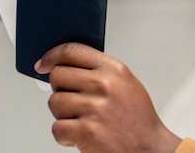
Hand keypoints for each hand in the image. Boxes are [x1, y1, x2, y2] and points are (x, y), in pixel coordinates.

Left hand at [37, 42, 181, 152]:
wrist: (150, 149)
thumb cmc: (136, 119)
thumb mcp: (125, 83)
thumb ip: (99, 70)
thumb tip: (64, 64)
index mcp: (113, 69)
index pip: (72, 51)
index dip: (52, 55)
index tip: (43, 63)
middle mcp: (104, 85)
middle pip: (58, 76)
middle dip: (59, 90)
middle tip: (72, 102)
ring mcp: (95, 108)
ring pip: (54, 102)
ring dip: (62, 115)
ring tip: (80, 121)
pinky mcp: (87, 132)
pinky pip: (57, 128)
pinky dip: (64, 136)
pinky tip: (79, 136)